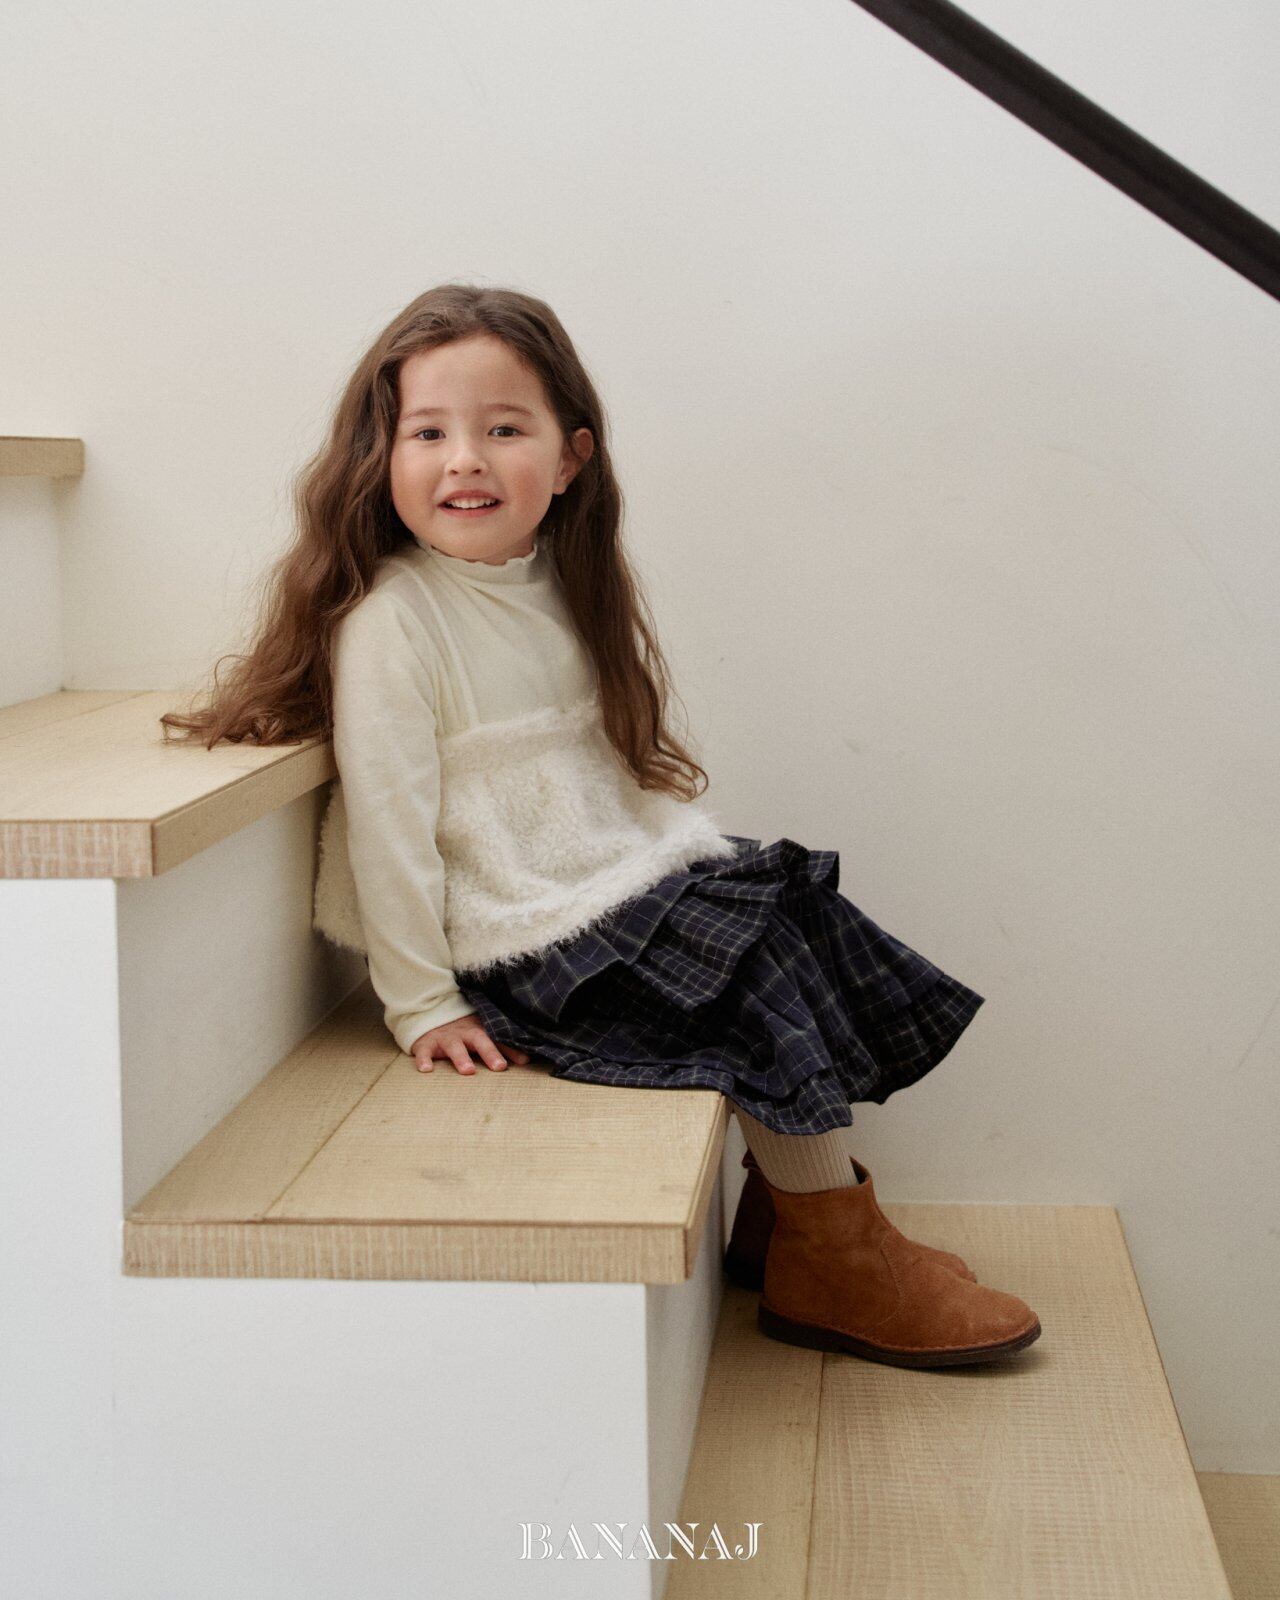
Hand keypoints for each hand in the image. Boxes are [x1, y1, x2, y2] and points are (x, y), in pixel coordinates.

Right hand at [410, 1014, 531, 1074]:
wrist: (431, 1014)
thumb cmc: (463, 1029)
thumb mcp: (482, 1033)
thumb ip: (503, 1046)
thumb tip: (528, 1059)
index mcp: (480, 1031)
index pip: (498, 1039)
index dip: (511, 1049)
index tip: (524, 1061)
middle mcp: (464, 1033)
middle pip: (479, 1040)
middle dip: (489, 1052)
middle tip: (499, 1067)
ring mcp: (445, 1038)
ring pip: (453, 1046)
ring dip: (461, 1058)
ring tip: (468, 1071)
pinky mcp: (426, 1044)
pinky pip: (424, 1052)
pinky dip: (424, 1059)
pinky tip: (426, 1069)